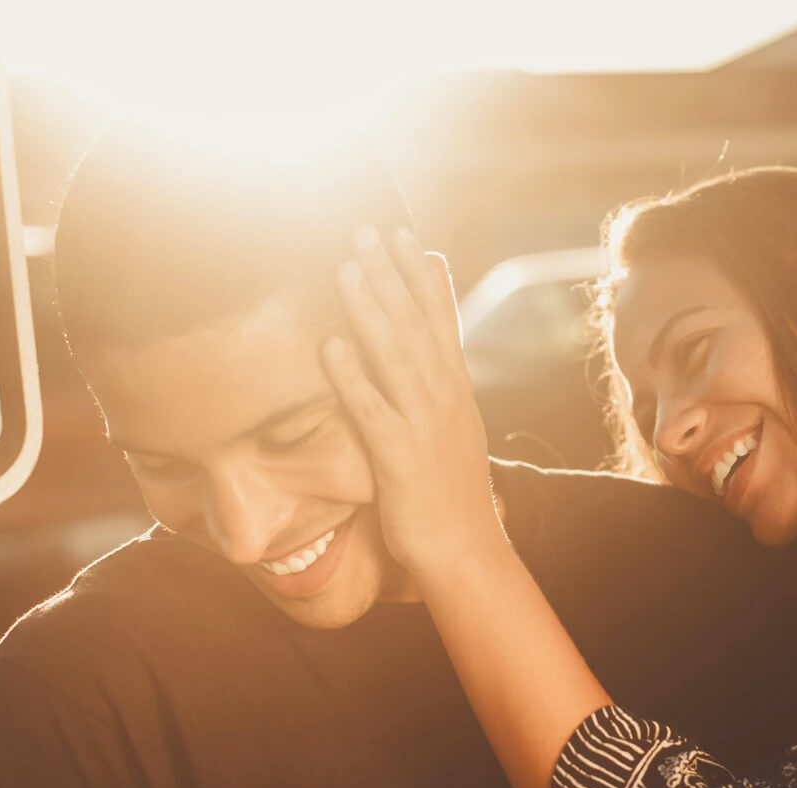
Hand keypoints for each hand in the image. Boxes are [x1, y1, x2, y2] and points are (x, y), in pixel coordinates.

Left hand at [321, 225, 504, 577]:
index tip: (402, 233)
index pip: (439, 318)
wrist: (465, 548)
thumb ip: (441, 378)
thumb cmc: (451, 487)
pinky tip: (331, 346)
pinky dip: (352, 375)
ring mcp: (424, 424)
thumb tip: (433, 338)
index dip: (419, 274)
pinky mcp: (400, 456)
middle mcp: (444, 396)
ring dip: (370, 308)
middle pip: (415, 323)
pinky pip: (371, 409)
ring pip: (395, 355)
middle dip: (390, 274)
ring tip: (346, 268)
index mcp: (455, 387)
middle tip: (365, 229)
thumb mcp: (454, 423)